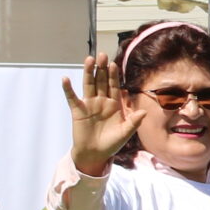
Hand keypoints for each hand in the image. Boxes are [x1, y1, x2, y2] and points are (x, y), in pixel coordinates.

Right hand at [62, 54, 134, 175]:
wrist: (96, 154)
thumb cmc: (112, 143)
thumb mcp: (125, 133)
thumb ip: (134, 122)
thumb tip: (143, 112)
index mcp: (114, 105)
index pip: (114, 86)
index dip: (113, 75)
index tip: (114, 64)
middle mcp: (101, 101)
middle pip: (101, 81)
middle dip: (102, 69)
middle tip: (102, 55)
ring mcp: (89, 104)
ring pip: (88, 85)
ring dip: (88, 73)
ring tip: (89, 60)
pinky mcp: (78, 111)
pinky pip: (72, 98)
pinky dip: (68, 89)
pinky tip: (65, 79)